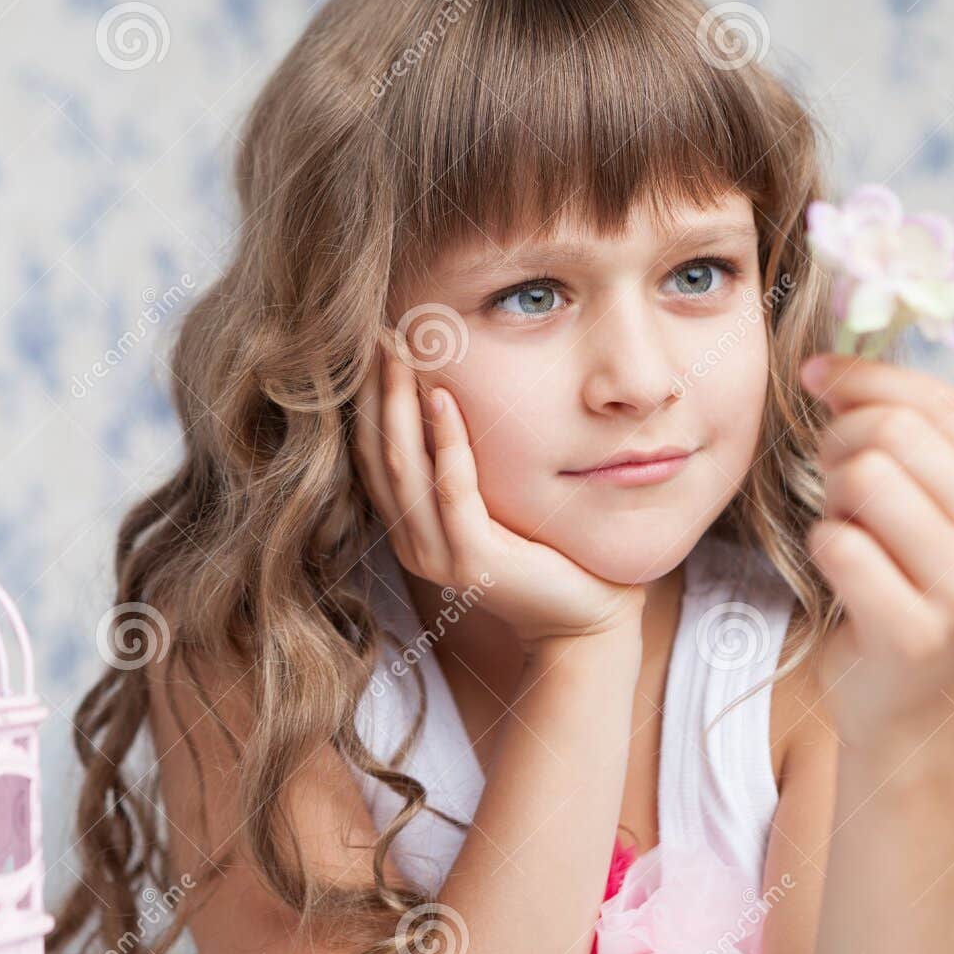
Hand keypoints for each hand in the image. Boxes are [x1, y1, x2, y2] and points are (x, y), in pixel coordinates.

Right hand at [352, 343, 645, 645]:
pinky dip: (446, 442)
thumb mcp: (496, 500)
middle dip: (377, 391)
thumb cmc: (547, 551)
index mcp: (410, 526)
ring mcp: (437, 554)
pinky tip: (443, 400)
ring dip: (400, 406)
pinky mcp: (473, 561)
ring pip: (404, 468)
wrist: (584, 618)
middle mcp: (412, 541)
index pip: (372, 453)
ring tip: (403, 354)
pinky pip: (452, 490)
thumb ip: (468, 463)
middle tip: (381, 335)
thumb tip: (456, 391)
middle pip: (378, 454)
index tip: (377, 344)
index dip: (369, 398)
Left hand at [798, 352, 953, 745]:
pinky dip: (821, 546)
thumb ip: (903, 435)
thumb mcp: (932, 505)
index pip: (939, 400)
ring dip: (831, 494)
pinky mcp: (915, 632)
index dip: (864, 376)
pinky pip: (837, 545)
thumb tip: (826, 366)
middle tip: (832, 475)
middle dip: (840, 439)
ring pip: (864, 478)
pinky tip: (841, 570)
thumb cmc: (910, 585)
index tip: (813, 374)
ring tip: (845, 524)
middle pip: (893, 431)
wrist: (914, 704)